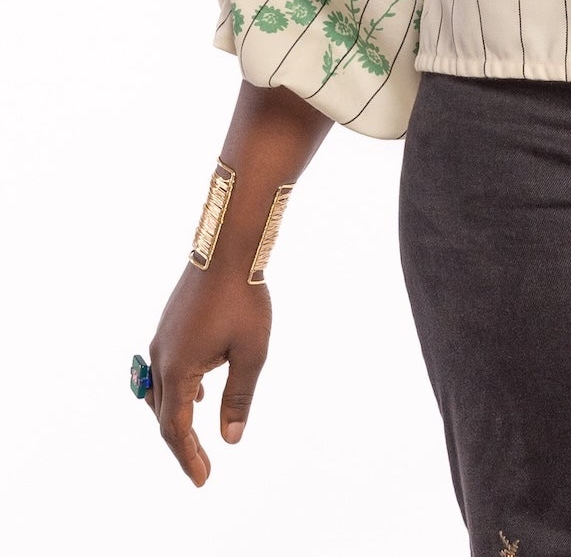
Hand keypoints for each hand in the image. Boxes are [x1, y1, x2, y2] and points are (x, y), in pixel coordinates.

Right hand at [144, 261, 270, 484]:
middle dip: (182, 444)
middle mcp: (161, 359)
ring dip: (176, 417)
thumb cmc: (243, 298)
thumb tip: (231, 439)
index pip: (177, 429)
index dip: (188, 457)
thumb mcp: (251, 352)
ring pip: (161, 393)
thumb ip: (240, 397)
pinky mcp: (168, 326)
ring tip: (196, 437)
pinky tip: (199, 391)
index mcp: (179, 370)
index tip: (202, 480)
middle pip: (164, 416)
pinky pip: (165, 371)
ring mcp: (161, 340)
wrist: (226, 248)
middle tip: (202, 467)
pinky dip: (177, 392)